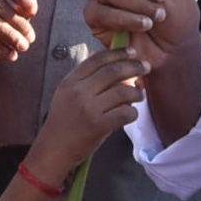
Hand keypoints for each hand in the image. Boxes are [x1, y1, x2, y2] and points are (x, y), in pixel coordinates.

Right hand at [24, 47, 147, 185]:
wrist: (54, 148)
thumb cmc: (63, 120)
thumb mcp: (66, 92)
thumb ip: (84, 76)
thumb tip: (103, 54)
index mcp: (71, 80)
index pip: (97, 59)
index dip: (118, 53)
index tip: (132, 52)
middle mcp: (79, 91)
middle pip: (113, 71)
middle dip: (134, 66)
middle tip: (146, 67)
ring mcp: (89, 108)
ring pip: (123, 92)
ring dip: (136, 93)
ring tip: (139, 95)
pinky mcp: (99, 125)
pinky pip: (125, 113)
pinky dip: (133, 112)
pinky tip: (131, 114)